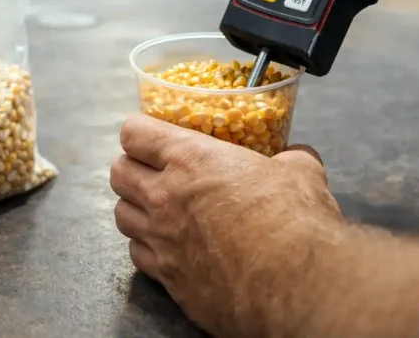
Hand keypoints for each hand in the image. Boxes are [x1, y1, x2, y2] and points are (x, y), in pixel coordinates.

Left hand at [111, 114, 337, 336]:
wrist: (292, 288)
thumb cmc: (295, 222)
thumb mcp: (299, 173)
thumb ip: (291, 160)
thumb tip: (298, 156)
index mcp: (191, 160)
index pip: (135, 133)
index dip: (140, 131)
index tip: (149, 134)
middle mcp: (165, 198)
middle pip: (119, 173)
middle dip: (131, 167)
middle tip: (150, 170)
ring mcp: (162, 242)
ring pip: (122, 216)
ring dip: (135, 208)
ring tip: (155, 209)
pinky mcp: (168, 280)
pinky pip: (138, 256)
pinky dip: (147, 249)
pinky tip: (167, 248)